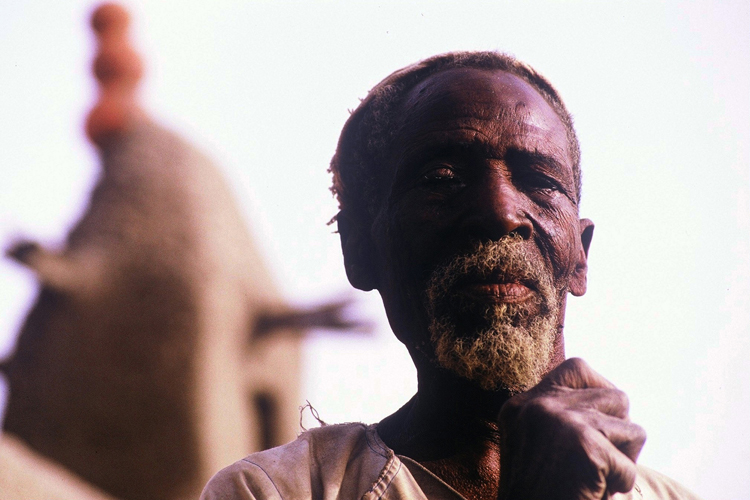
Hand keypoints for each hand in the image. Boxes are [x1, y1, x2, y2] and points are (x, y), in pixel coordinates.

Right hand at [497, 358, 645, 499]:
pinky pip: (629, 466)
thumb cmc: (536, 494)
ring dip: (623, 459)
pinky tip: (594, 495)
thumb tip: (612, 400)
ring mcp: (561, 421)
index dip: (600, 389)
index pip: (577, 368)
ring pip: (631, 428)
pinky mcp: (585, 446)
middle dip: (619, 432)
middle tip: (602, 461)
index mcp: (522, 405)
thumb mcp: (533, 447)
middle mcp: (539, 405)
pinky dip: (619, 486)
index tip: (603, 421)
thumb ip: (558, 420)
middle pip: (615, 397)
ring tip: (598, 479)